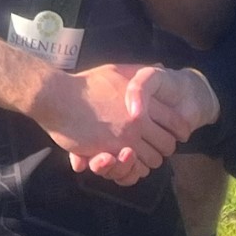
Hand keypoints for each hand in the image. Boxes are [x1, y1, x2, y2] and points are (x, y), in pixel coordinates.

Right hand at [34, 63, 181, 181]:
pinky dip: (133, 169)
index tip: (172, 134)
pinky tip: (126, 161)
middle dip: (162, 148)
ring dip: (148, 161)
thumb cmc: (85, 84)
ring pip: (153, 160)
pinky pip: (133, 168)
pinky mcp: (110, 151)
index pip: (175, 122)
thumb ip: (138, 71)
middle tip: (153, 147)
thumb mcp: (116, 70)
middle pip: (167, 144)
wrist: (58, 97)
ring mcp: (126, 137)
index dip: (177, 130)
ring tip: (139, 155)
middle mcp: (139, 120)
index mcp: (144, 100)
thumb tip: (158, 65)